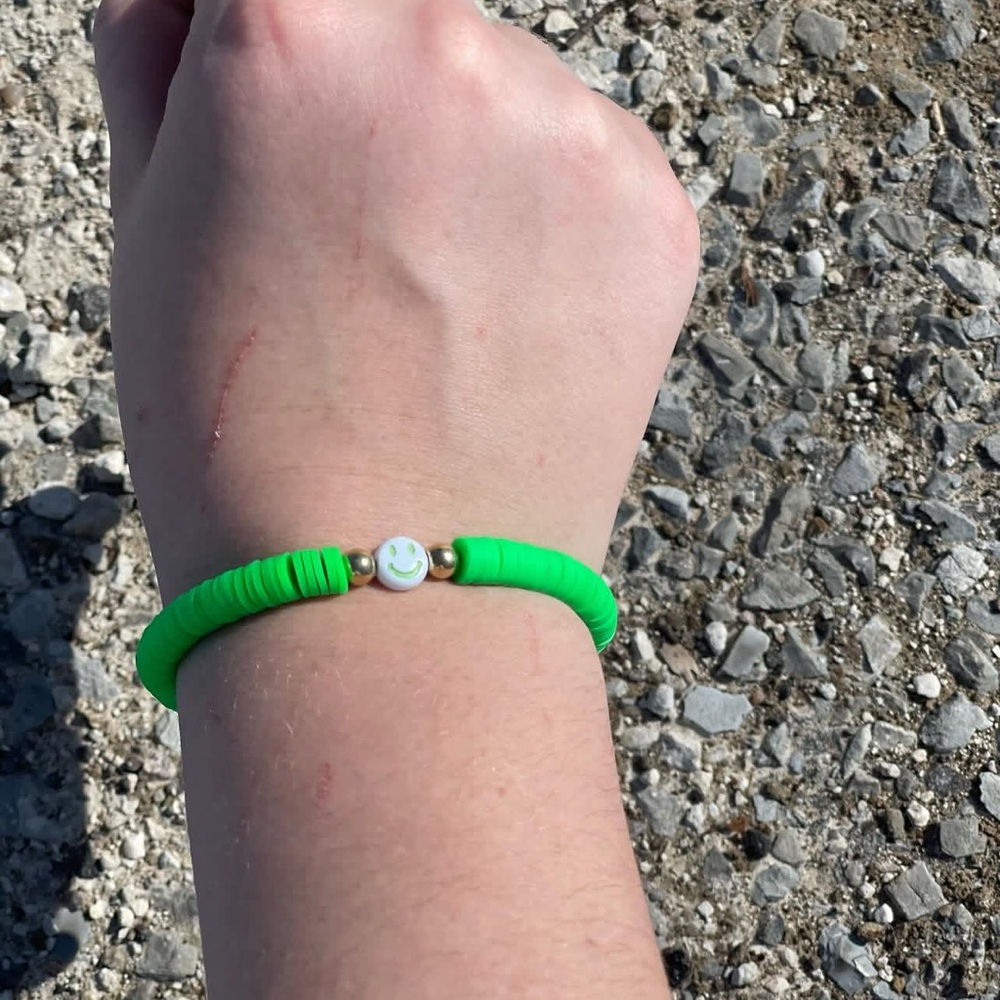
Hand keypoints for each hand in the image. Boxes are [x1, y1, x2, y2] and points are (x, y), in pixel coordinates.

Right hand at [94, 0, 698, 602]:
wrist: (389, 595)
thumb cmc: (241, 435)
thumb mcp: (145, 229)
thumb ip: (164, 63)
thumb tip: (201, 3)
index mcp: (298, 27)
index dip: (281, 53)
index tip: (286, 117)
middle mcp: (450, 44)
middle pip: (409, 22)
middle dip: (374, 104)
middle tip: (357, 240)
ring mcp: (574, 128)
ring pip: (506, 98)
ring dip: (469, 166)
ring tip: (438, 311)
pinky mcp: (658, 210)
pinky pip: (588, 171)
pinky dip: (550, 226)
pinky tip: (509, 329)